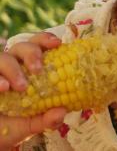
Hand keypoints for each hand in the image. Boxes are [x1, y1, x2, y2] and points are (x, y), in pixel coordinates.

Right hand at [0, 32, 66, 149]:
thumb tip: (62, 112)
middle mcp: (12, 66)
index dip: (46, 39)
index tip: (58, 43)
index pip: (38, 45)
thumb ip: (47, 119)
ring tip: (21, 86)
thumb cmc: (13, 125)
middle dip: (32, 53)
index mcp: (28, 68)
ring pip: (3, 58)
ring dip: (13, 69)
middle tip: (38, 69)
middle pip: (21, 46)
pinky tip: (3, 88)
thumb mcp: (31, 124)